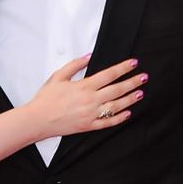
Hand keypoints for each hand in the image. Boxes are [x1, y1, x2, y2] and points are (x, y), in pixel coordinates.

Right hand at [29, 56, 147, 138]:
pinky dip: (120, 118)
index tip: (133, 63)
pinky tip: (128, 113)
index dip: (123, 68)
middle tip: (144, 77)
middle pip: (117, 90)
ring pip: (116, 106)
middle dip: (132, 82)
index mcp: (84, 86)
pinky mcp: (89, 126)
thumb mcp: (58, 76)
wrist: (39, 119)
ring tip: (140, 93)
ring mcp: (91, 114)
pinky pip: (108, 122)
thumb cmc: (46, 98)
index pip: (109, 75)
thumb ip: (74, 65)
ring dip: (130, 99)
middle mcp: (90, 100)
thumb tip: (88, 57)